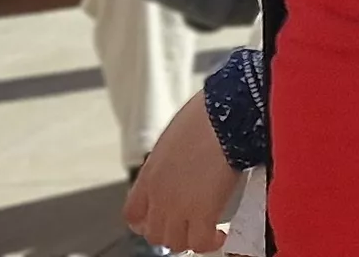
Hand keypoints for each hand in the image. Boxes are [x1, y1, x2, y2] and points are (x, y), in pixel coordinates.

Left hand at [123, 97, 244, 252]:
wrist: (225, 116)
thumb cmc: (207, 117)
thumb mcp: (176, 138)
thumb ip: (172, 160)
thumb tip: (185, 164)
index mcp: (150, 174)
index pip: (133, 214)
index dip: (146, 222)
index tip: (161, 219)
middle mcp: (158, 194)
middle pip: (154, 233)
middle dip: (171, 233)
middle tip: (189, 226)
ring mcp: (177, 206)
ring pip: (175, 243)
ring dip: (190, 240)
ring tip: (207, 231)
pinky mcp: (202, 212)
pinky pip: (200, 243)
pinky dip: (210, 242)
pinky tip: (220, 234)